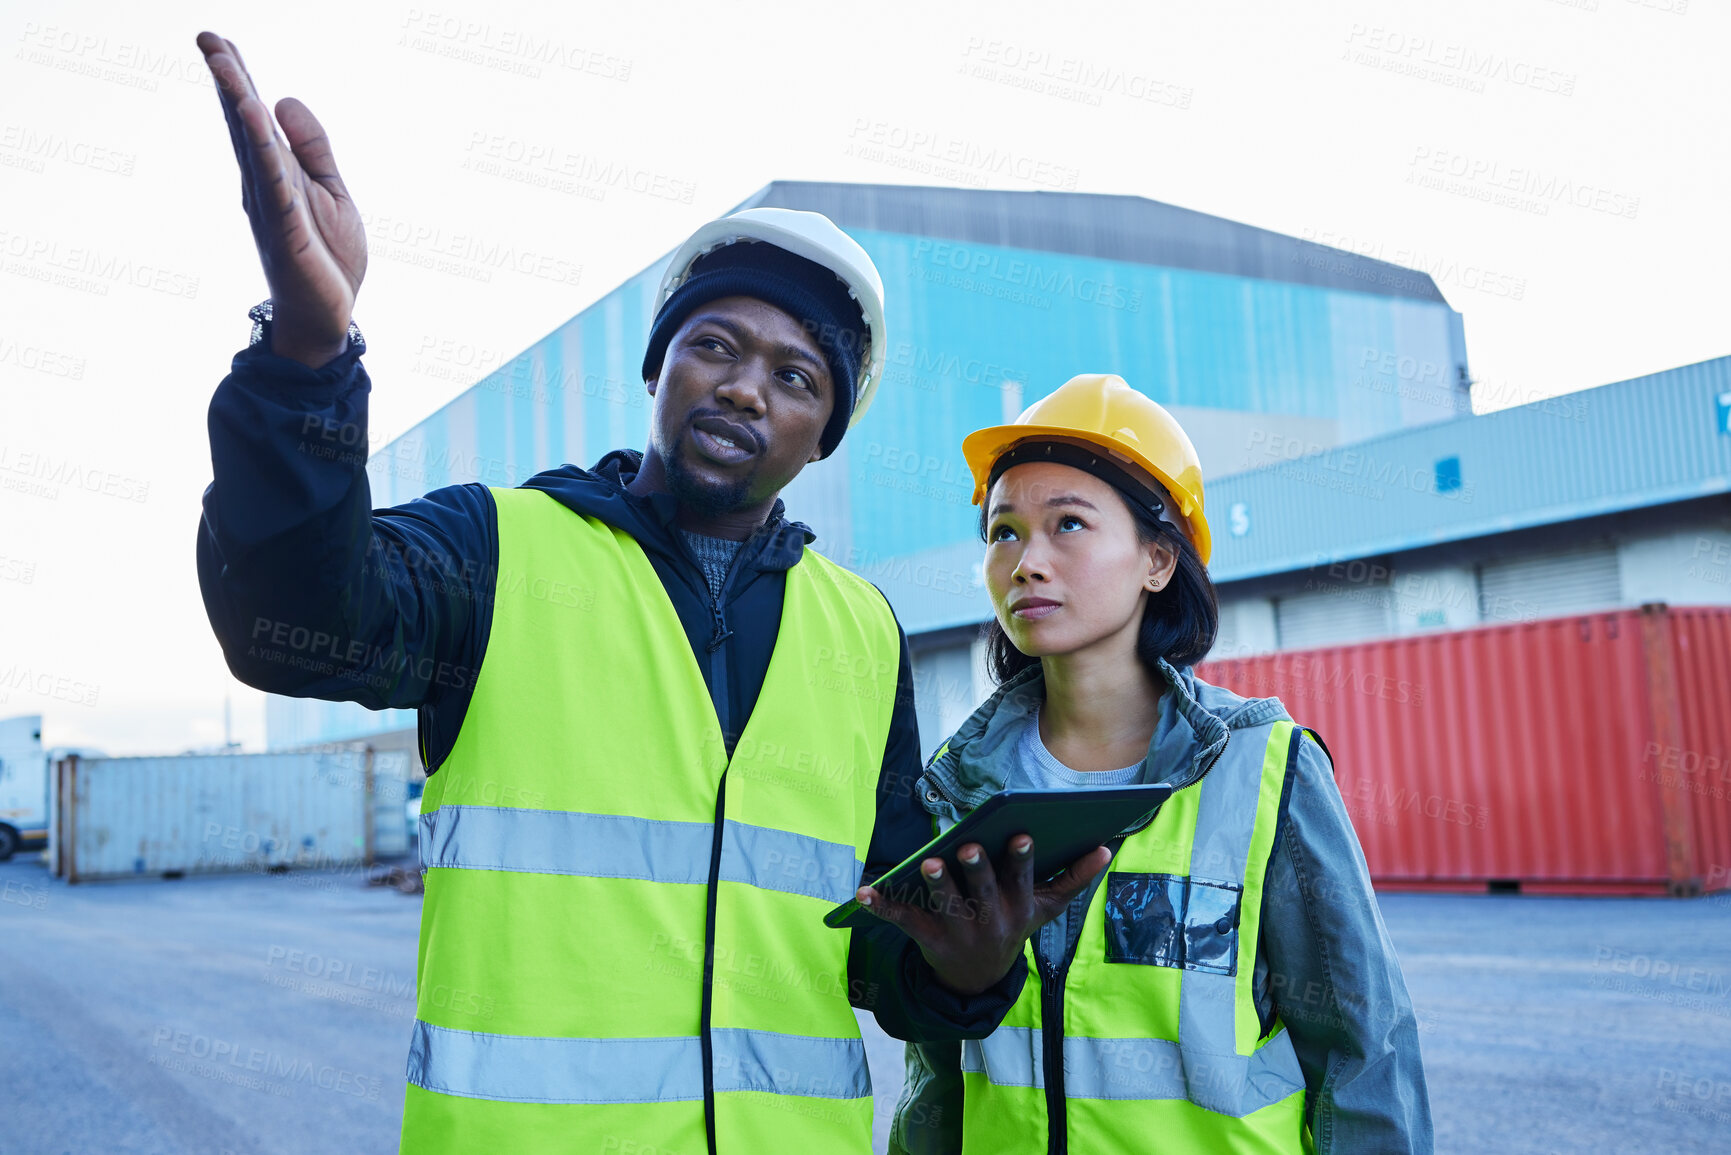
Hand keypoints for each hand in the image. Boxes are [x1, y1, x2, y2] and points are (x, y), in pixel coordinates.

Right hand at [197, 31, 365, 367]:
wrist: (329, 316)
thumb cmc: (327, 256)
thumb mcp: (330, 190)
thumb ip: (312, 147)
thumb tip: (283, 99)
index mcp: (276, 173)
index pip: (253, 119)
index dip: (238, 80)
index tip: (217, 42)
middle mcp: (265, 186)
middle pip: (243, 126)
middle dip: (228, 82)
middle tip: (207, 40)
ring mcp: (272, 208)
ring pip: (253, 149)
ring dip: (239, 106)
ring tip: (225, 66)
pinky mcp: (287, 231)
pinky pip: (275, 185)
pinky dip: (266, 152)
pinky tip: (257, 119)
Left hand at [855, 835, 1111, 995]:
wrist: (979, 980)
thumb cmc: (1013, 926)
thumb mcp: (1046, 909)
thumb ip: (1074, 878)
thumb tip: (1106, 847)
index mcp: (1018, 910)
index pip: (1021, 882)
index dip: (1020, 860)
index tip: (1021, 835)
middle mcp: (989, 923)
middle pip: (982, 894)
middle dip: (977, 870)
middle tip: (970, 846)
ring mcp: (957, 933)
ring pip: (945, 907)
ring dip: (936, 885)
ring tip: (928, 862)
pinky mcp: (927, 940)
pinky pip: (903, 921)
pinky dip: (881, 907)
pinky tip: (863, 892)